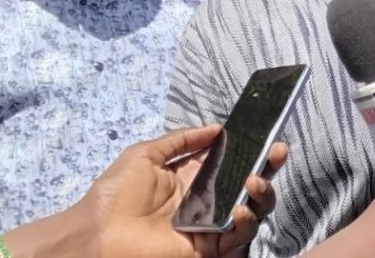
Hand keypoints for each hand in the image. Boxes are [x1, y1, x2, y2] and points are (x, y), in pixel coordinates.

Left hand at [70, 125, 286, 257]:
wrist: (97, 233)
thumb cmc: (116, 193)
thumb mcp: (146, 154)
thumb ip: (182, 140)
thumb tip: (216, 128)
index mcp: (194, 177)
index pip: (233, 161)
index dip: (252, 149)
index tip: (268, 135)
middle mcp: (208, 199)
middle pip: (250, 184)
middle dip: (268, 168)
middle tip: (277, 151)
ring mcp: (210, 224)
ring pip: (252, 210)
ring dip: (261, 193)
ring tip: (254, 181)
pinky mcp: (209, 247)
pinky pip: (237, 236)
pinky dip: (245, 222)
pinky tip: (240, 209)